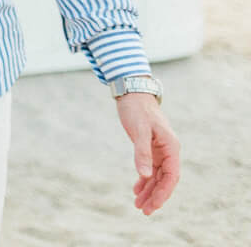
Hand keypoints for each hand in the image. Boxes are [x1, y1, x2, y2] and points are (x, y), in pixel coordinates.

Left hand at [115, 92, 178, 213]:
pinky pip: (150, 168)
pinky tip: (137, 189)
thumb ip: (142, 152)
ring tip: (137, 204)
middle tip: (142, 210)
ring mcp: (160, 150)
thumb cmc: (137, 110)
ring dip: (149, 190)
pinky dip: (144, 180)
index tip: (153, 205)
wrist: (133, 94)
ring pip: (157, 176)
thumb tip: (146, 175)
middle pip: (165, 179)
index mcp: (171, 147)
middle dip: (155, 196)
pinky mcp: (150, 148)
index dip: (164, 192)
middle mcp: (168, 150)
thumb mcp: (139, 130)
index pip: (171, 176)